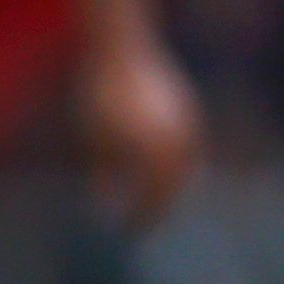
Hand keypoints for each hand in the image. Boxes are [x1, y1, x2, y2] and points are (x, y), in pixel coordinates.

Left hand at [72, 38, 203, 228]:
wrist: (124, 48)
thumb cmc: (99, 94)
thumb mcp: (93, 137)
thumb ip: (102, 172)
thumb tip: (103, 203)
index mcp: (151, 153)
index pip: (149, 201)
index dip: (137, 221)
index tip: (125, 235)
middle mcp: (176, 144)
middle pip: (171, 192)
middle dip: (155, 211)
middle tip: (139, 228)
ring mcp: (188, 128)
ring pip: (187, 173)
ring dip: (172, 193)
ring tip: (153, 207)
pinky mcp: (190, 114)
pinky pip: (190, 154)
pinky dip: (180, 170)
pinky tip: (164, 177)